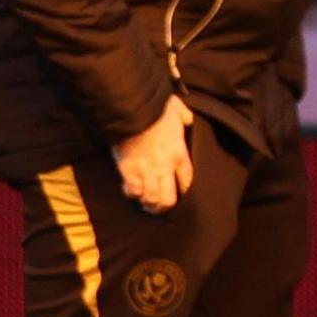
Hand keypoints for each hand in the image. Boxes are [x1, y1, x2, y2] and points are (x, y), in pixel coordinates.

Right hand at [116, 95, 196, 212]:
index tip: (180, 194)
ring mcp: (146, 170)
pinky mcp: (128, 169)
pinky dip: (133, 194)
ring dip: (149, 204)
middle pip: (169, 198)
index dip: (184, 191)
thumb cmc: (156, 108)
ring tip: (146, 205)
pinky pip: (132, 191)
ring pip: (151, 199)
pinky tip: (133, 193)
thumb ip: (185, 117)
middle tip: (161, 208)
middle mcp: (165, 167)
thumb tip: (189, 119)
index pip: (187, 182)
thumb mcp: (178, 110)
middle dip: (165, 207)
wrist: (132, 109)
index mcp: (179, 154)